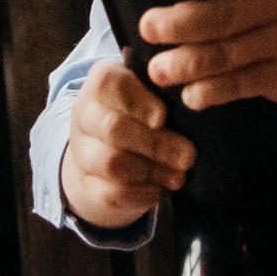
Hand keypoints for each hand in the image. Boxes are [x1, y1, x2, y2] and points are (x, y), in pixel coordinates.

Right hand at [61, 59, 194, 230]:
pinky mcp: (89, 185)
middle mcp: (84, 114)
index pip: (109, 83)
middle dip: (156, 144)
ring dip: (152, 170)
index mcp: (99, 83)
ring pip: (112, 163)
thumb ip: (165, 92)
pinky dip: (142, 192)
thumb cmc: (140, 115)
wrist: (107, 155)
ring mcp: (82, 152)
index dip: (137, 101)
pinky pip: (113, 192)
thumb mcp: (149, 93)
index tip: (163, 117)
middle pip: (112, 128)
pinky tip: (161, 188)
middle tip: (188, 155)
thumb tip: (194, 97)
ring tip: (179, 174)